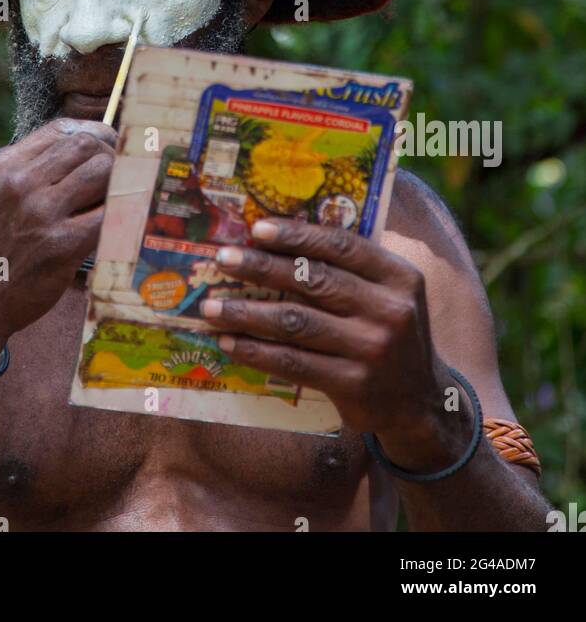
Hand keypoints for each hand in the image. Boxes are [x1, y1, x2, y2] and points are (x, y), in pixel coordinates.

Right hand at [0, 119, 114, 361]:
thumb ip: (18, 170)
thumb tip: (66, 148)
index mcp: (2, 167)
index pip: (60, 130)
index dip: (91, 132)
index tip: (105, 142)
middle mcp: (21, 184)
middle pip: (85, 145)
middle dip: (108, 153)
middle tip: (118, 170)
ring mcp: (42, 213)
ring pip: (102, 171)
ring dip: (118, 180)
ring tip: (117, 195)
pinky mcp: (62, 245)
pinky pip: (108, 214)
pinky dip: (120, 212)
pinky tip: (118, 220)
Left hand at [201, 219, 472, 471]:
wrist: (420, 402)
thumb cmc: (388, 332)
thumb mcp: (388, 294)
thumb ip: (350, 268)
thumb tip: (279, 240)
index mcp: (399, 277)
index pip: (342, 246)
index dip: (298, 235)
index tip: (258, 229)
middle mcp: (389, 311)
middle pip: (313, 280)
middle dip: (262, 267)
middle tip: (223, 259)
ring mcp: (371, 350)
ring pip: (296, 322)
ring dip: (247, 313)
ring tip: (211, 306)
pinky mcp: (353, 385)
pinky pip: (294, 361)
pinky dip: (256, 351)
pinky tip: (229, 342)